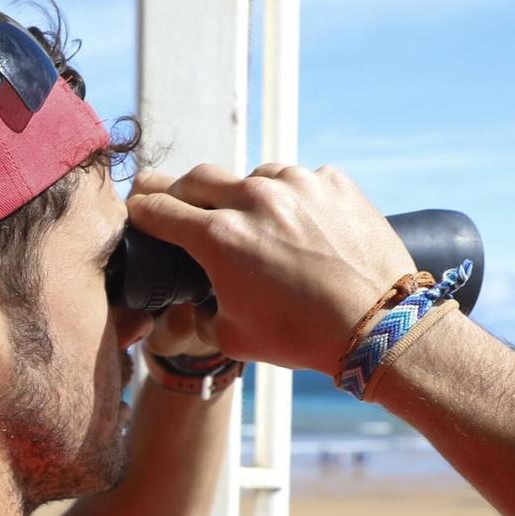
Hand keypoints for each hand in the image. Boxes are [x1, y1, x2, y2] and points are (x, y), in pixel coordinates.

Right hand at [127, 164, 411, 371]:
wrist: (378, 325)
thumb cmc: (303, 336)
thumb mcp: (232, 337)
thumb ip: (198, 316)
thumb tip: (191, 306)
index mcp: (219, 236)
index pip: (158, 208)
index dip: (140, 210)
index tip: (136, 211)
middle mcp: (254, 199)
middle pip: (195, 178)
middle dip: (177, 191)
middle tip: (172, 200)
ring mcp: (297, 184)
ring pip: (251, 177)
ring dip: (240, 195)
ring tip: (250, 223)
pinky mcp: (333, 183)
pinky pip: (297, 181)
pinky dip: (288, 199)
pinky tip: (297, 226)